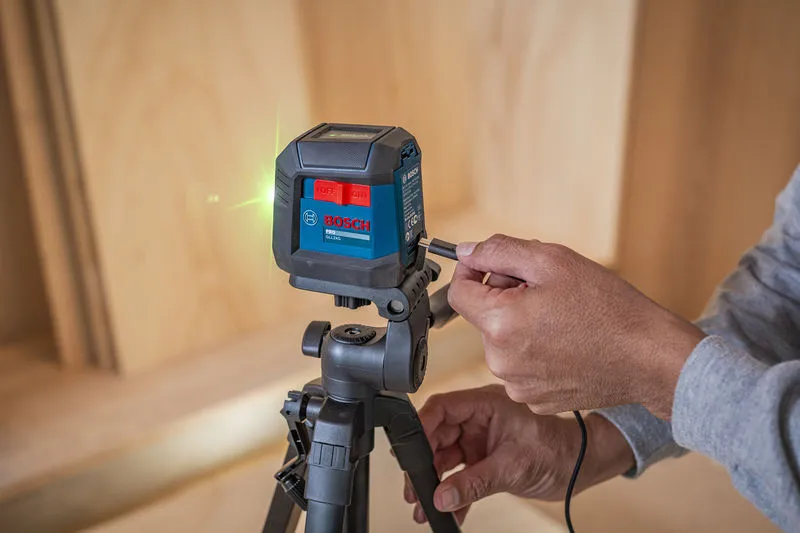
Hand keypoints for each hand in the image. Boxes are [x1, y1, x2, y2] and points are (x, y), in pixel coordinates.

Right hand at [404, 385, 633, 524]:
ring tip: (424, 508)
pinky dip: (454, 494)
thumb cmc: (558, 450)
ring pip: (446, 459)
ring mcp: (480, 440)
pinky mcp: (484, 459)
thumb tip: (441, 496)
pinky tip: (448, 512)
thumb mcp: (512, 466)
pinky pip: (461, 475)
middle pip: (438, 436)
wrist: (581, 466)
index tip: (408, 453)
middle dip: (424, 464)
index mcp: (485, 404)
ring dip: (435, 484)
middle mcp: (479, 419)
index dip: (421, 427)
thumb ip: (474, 483)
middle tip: (414, 489)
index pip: (442, 408)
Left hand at [448, 234, 705, 418]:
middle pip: (483, 316)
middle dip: (505, 298)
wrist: (648, 358)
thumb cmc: (608, 308)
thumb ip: (500, 251)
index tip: (494, 266)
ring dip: (520, 325)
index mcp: (500, 324)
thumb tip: (466, 251)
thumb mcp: (553, 260)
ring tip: (561, 319)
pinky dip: (534, 352)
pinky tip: (566, 343)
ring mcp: (516, 385)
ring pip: (502, 342)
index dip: (473, 272)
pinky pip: (520, 366)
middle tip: (546, 292)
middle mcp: (500, 361)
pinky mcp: (534, 400)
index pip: (457, 292)